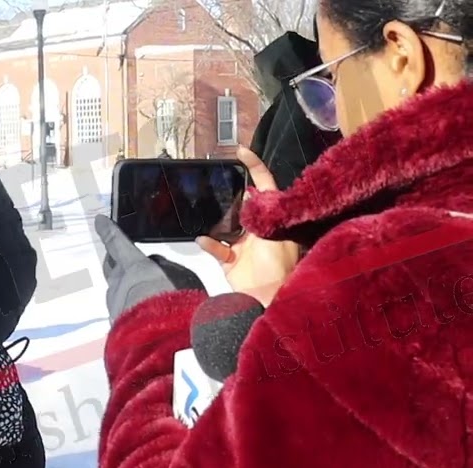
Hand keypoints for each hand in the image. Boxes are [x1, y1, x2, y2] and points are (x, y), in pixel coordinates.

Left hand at [95, 215, 204, 321]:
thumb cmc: (177, 302)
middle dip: (114, 260)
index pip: (116, 242)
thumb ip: (165, 266)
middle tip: (118, 257)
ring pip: (116, 291)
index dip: (108, 230)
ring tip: (139, 291)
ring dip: (124, 287)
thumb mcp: (182, 275)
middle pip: (111, 267)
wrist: (162, 342)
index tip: (99, 221)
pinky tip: (140, 311)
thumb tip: (154, 265)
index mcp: (133, 266)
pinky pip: (121, 309)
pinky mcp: (116, 325)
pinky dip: (129, 306)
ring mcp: (115, 306)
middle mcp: (118, 284)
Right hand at [195, 147, 300, 306]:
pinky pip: (215, 247)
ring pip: (226, 224)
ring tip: (209, 209)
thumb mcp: (275, 233)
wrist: (268, 297)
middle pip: (244, 203)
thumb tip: (252, 195)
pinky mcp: (230, 260)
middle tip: (221, 182)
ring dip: (217, 219)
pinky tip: (204, 240)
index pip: (266, 186)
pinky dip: (209, 243)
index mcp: (275, 220)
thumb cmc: (280, 267)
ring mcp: (244, 245)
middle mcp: (259, 230)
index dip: (255, 167)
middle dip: (233, 193)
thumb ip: (264, 214)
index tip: (241, 152)